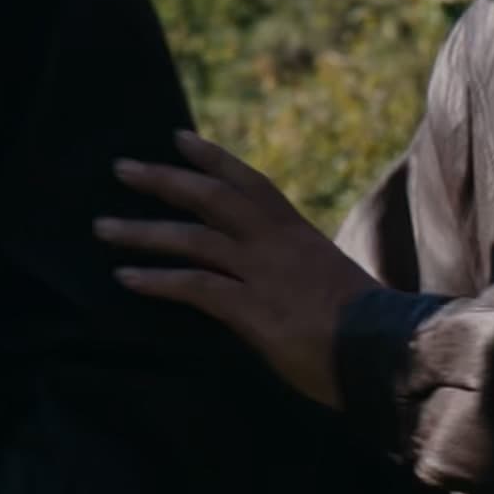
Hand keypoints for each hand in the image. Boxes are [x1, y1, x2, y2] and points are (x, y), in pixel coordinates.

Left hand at [99, 130, 376, 410]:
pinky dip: (157, 280)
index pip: (251, 183)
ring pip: (193, 239)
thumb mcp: (335, 287)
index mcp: (298, 236)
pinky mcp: (253, 310)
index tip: (178, 137)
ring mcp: (263, 274)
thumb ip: (301, 275)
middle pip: (212, 197)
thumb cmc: (371, 332)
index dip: (213, 158)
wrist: (391, 356)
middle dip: (165, 180)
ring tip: (102, 228)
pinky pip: (195, 286)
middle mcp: (277, 245)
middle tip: (122, 168)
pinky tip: (125, 278)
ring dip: (142, 231)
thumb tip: (281, 282)